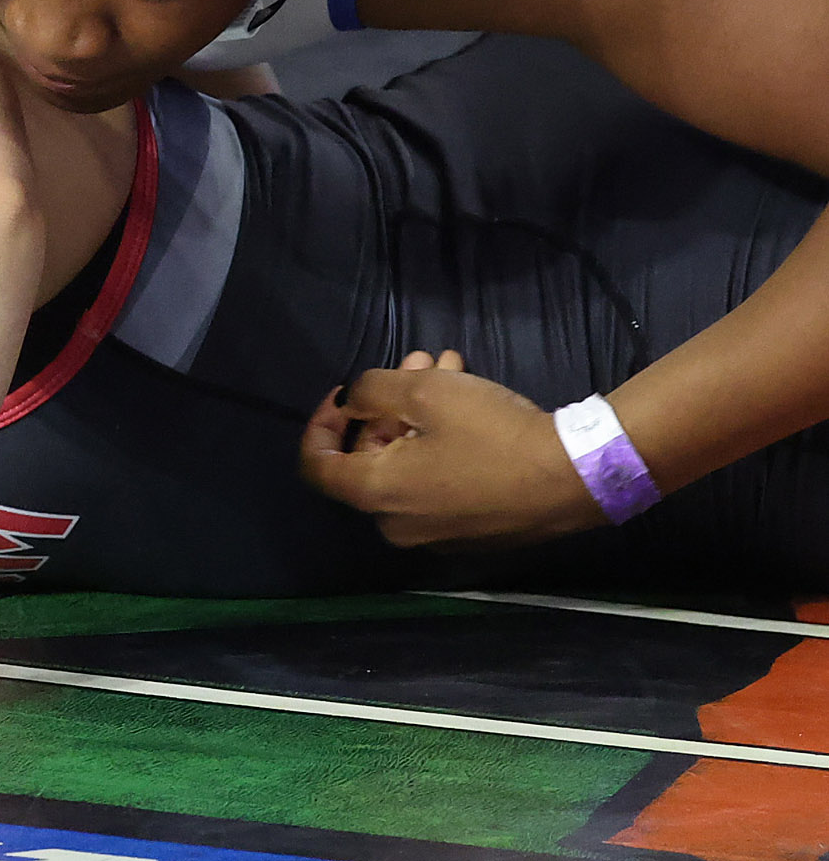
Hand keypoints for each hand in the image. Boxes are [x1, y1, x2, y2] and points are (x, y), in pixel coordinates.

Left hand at [299, 356, 601, 547]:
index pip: (317, 466)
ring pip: (410, 461)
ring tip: (446, 365)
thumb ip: (369, 391)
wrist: (576, 477)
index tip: (343, 392)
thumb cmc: (490, 433)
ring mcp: (438, 532)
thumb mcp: (422, 392)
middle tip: (415, 362)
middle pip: (370, 457)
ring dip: (420, 413)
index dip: (320, 423)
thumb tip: (350, 402)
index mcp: (375, 495)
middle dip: (387, 404)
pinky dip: (443, 440)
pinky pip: (440, 481)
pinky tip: (470, 396)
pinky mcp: (473, 530)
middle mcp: (398, 523)